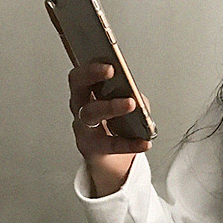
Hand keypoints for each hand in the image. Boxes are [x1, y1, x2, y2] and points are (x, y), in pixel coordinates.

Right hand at [68, 69, 145, 194]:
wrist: (109, 159)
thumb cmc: (115, 123)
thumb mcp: (123, 102)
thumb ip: (129, 93)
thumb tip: (135, 93)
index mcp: (86, 92)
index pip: (80, 75)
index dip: (90, 67)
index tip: (108, 62)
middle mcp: (80, 107)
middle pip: (79, 88)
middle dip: (93, 76)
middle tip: (111, 71)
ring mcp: (83, 128)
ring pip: (91, 113)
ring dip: (112, 106)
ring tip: (131, 104)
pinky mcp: (92, 147)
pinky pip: (110, 144)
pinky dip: (129, 143)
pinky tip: (144, 141)